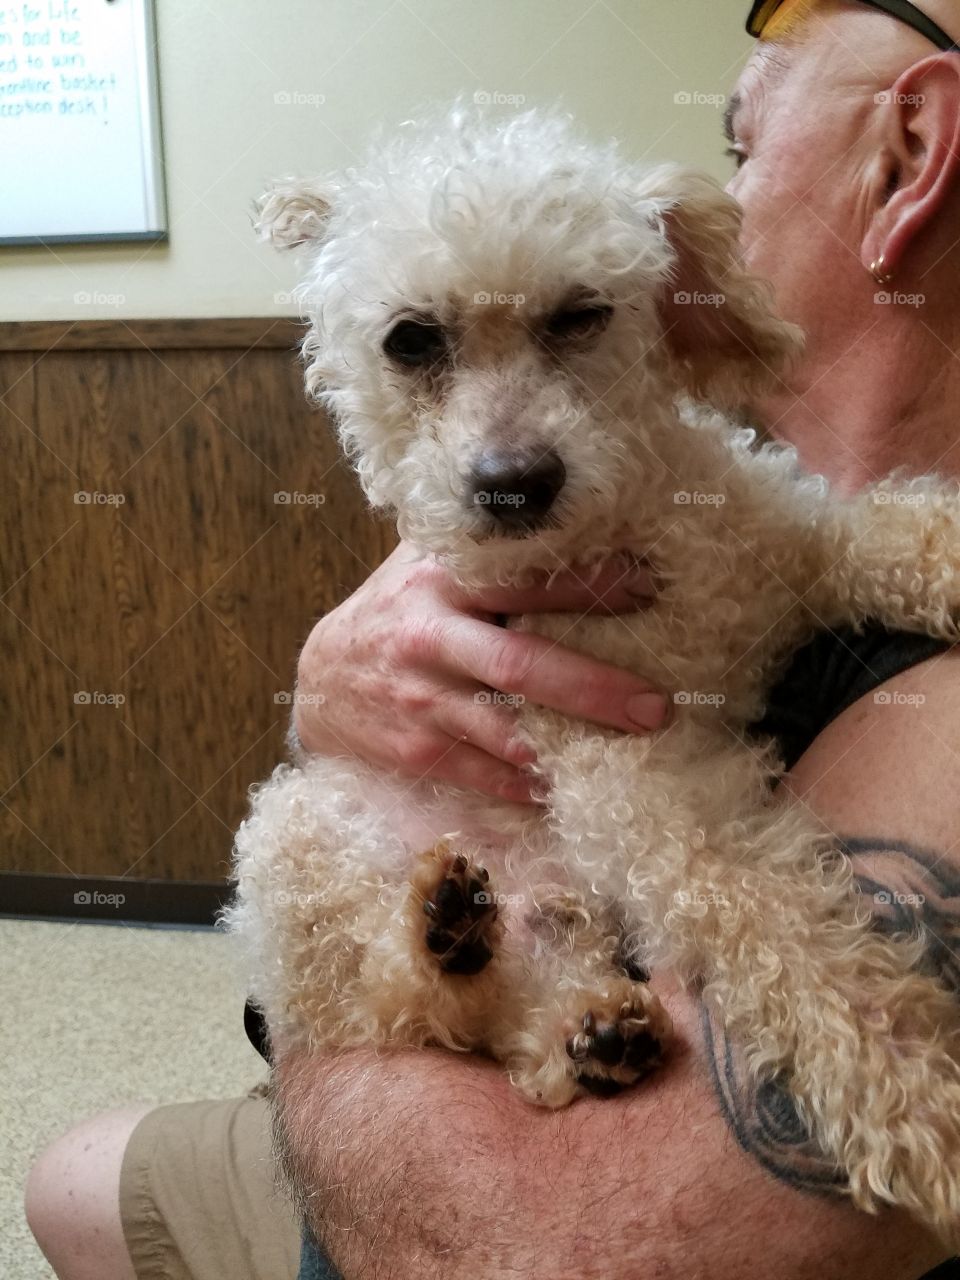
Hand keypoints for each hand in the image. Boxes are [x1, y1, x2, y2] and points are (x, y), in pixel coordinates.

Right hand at [294, 541, 666, 803]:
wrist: (320, 677)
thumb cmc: (395, 611)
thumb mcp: (425, 563)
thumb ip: (485, 550)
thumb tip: (578, 524)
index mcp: (443, 580)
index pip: (527, 580)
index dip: (590, 585)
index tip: (649, 589)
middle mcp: (433, 637)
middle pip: (522, 664)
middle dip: (594, 687)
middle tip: (656, 706)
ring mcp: (422, 698)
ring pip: (507, 730)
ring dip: (569, 745)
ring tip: (630, 751)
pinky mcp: (416, 748)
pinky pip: (485, 773)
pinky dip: (528, 785)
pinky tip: (566, 786)